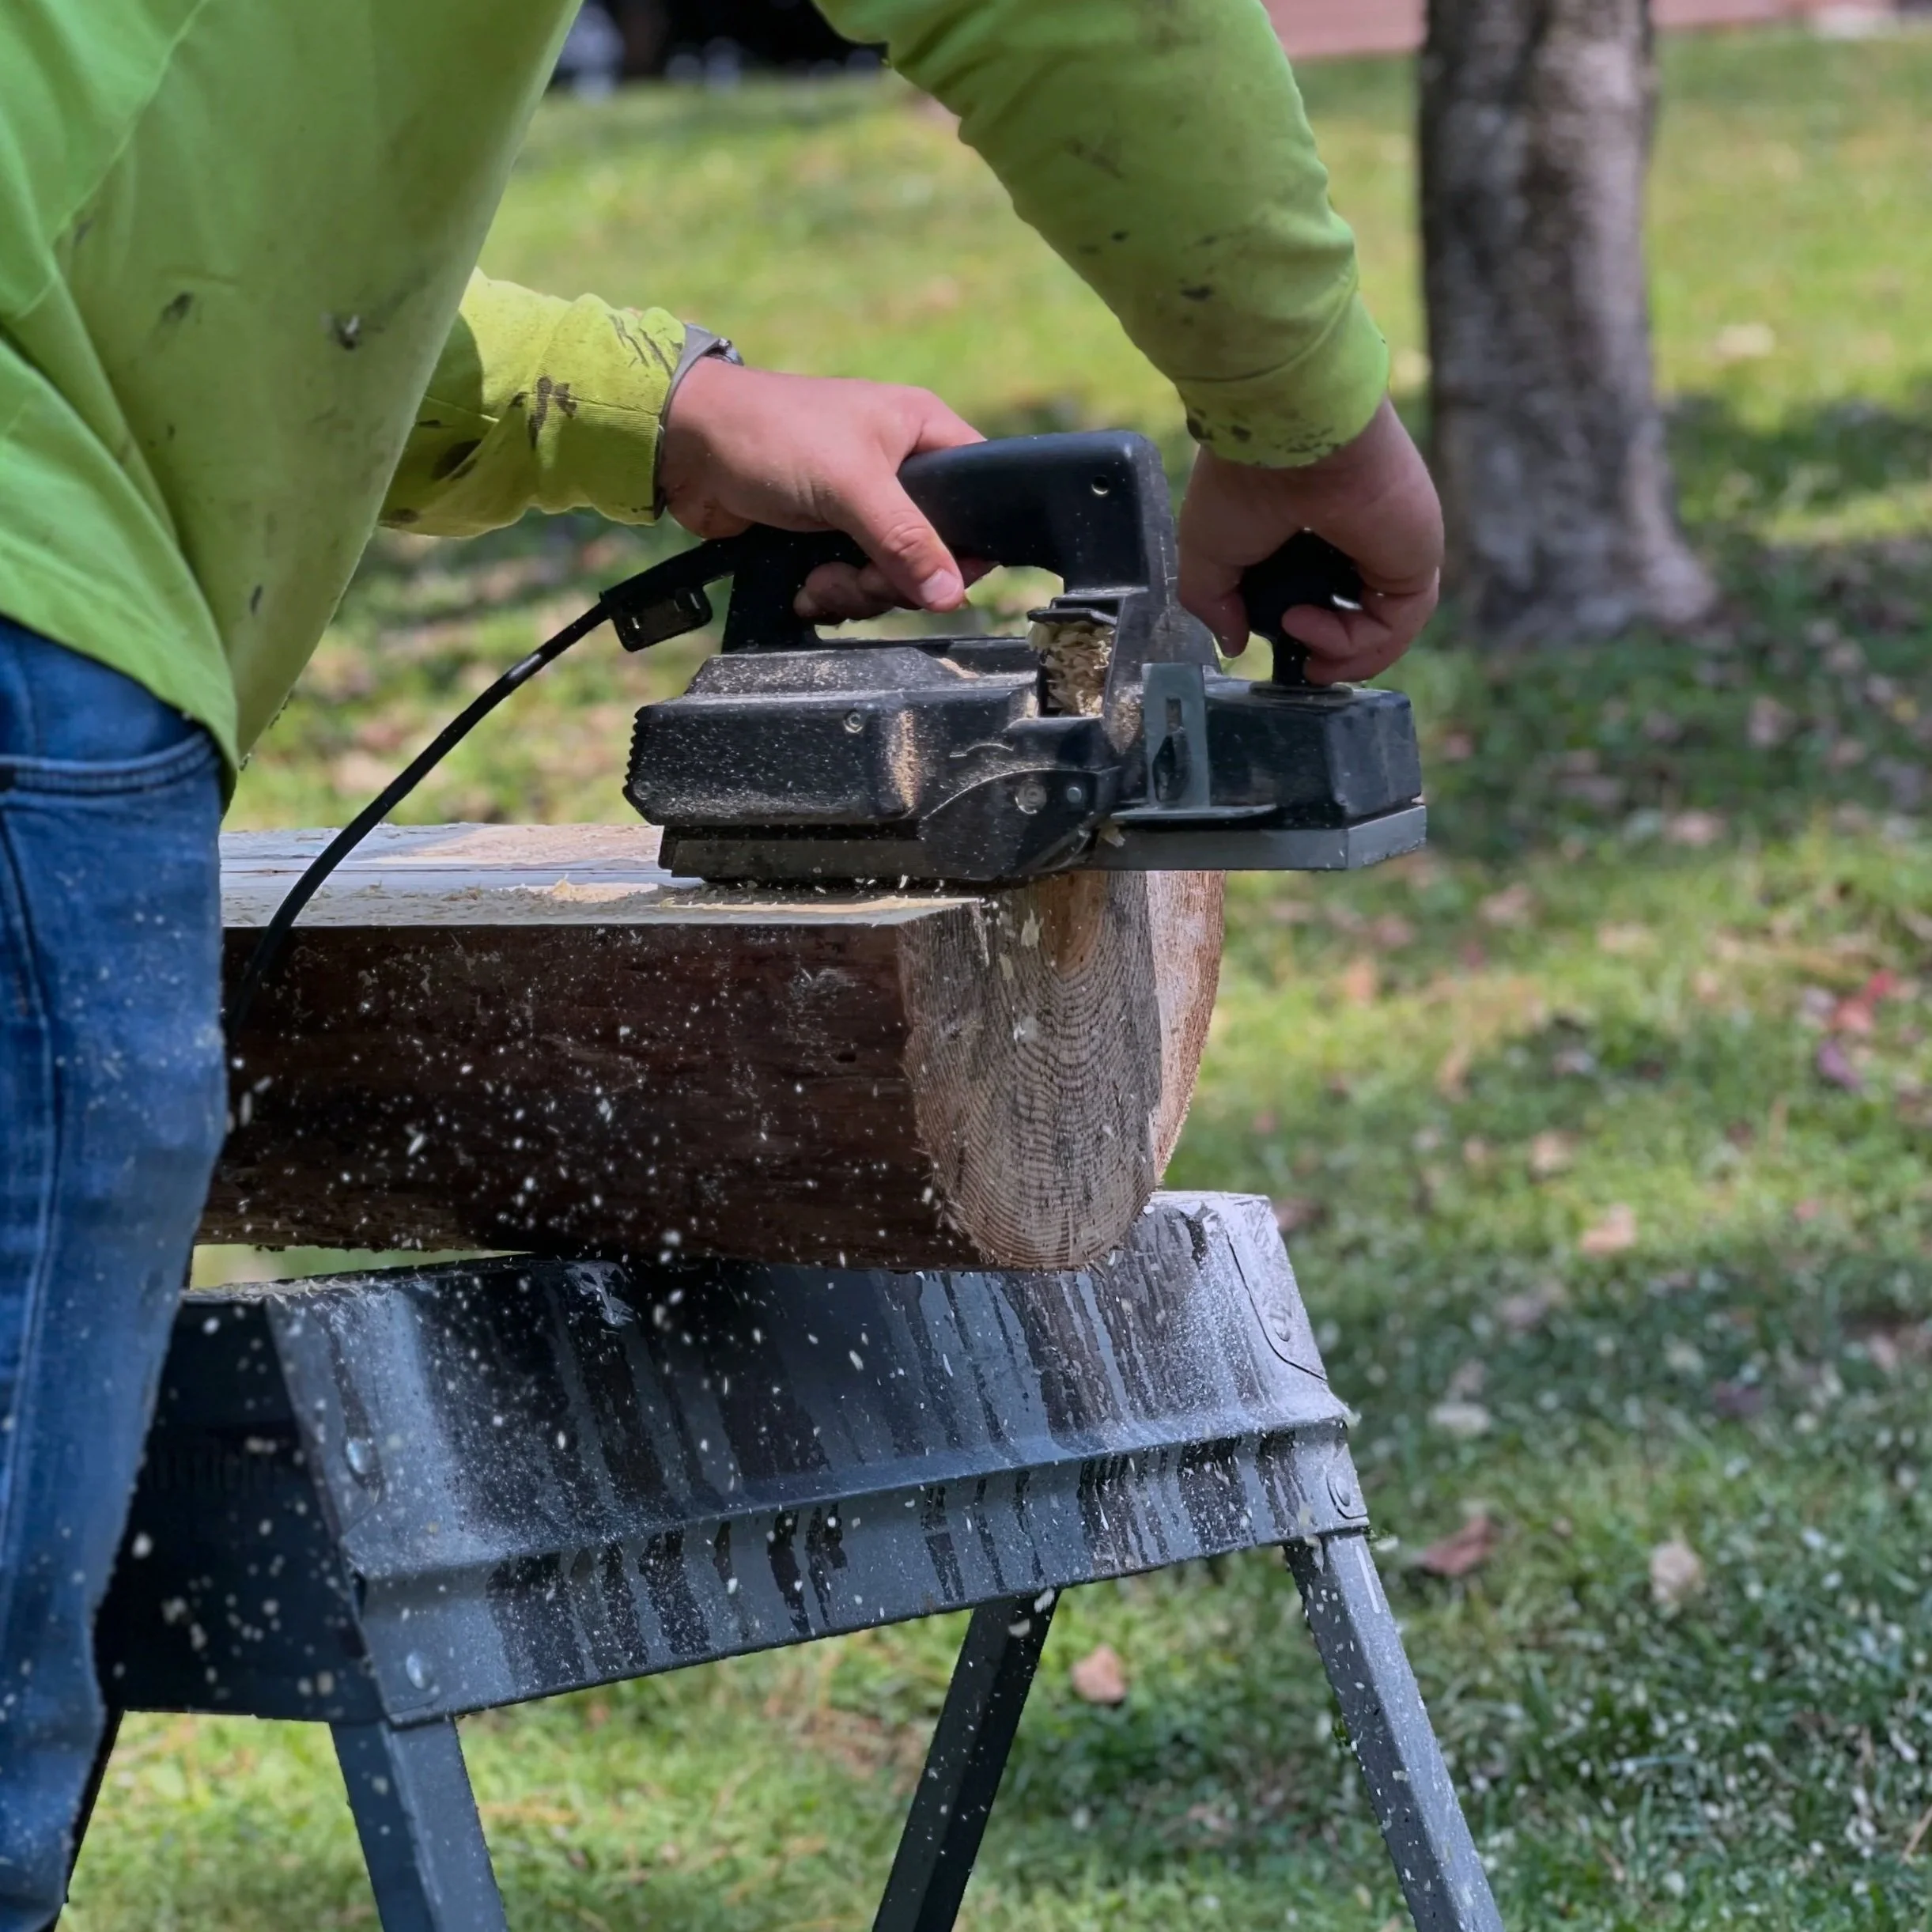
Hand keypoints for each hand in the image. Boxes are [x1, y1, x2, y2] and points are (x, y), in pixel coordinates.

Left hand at [658, 358, 984, 621]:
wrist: (685, 447)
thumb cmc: (769, 434)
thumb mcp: (850, 484)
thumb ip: (905, 540)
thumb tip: (951, 592)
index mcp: (922, 432)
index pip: (978, 496)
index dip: (966, 545)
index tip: (936, 577)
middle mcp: (900, 469)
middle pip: (933, 552)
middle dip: (894, 580)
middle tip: (859, 576)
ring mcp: (863, 506)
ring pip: (893, 577)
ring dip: (856, 593)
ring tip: (818, 580)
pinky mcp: (828, 536)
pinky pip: (853, 584)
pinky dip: (832, 596)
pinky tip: (804, 588)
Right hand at [1178, 398, 1442, 683]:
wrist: (1285, 436)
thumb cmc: (1241, 478)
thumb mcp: (1206, 551)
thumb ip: (1214, 601)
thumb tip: (1233, 645)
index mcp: (1316, 525)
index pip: (1325, 591)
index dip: (1308, 629)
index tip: (1277, 639)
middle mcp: (1359, 535)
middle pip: (1362, 614)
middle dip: (1333, 651)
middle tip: (1303, 665)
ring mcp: (1391, 546)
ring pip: (1385, 627)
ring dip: (1344, 657)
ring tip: (1307, 658)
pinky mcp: (1416, 557)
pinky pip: (1397, 623)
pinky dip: (1355, 643)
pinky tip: (1307, 623)